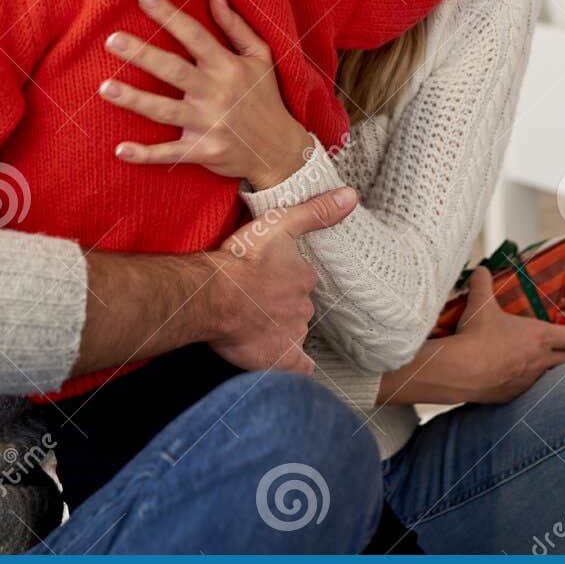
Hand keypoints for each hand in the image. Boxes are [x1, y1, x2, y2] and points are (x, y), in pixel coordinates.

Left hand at [99, 0, 313, 188]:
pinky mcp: (203, 152)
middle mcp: (217, 94)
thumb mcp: (259, 57)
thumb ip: (235, 26)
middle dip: (143, 55)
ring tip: (105, 87)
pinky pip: (170, 154)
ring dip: (134, 100)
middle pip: (174, 71)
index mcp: (228, 67)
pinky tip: (121, 149)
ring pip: (166, 111)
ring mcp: (209, 125)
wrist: (280, 149)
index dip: (169, 16)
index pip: (195, 36)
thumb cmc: (265, 97)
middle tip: (112, 40)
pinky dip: (146, 155)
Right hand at [202, 187, 358, 374]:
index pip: (301, 280)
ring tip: (256, 325)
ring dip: (279, 330)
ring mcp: (292, 333)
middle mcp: (303, 307)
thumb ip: (316, 212)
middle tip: (258, 302)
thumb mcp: (279, 223)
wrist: (214, 294)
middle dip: (282, 306)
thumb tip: (351, 196)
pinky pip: (297, 367)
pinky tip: (283, 361)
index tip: (267, 279)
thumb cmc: (241, 259)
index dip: (284, 280)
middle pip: (297, 307)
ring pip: (293, 332)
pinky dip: (294, 366)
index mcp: (303, 277)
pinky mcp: (279, 358)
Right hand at [447, 266, 564, 402]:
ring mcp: (527, 380)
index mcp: (539, 336)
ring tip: (535, 361)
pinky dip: (520, 380)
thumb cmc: (477, 335)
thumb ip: (483, 284)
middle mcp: (539, 360)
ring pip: (546, 374)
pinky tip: (506, 375)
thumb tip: (481, 271)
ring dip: (546, 367)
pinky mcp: (511, 395)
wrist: (461, 370)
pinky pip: (522, 387)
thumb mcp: (480, 304)